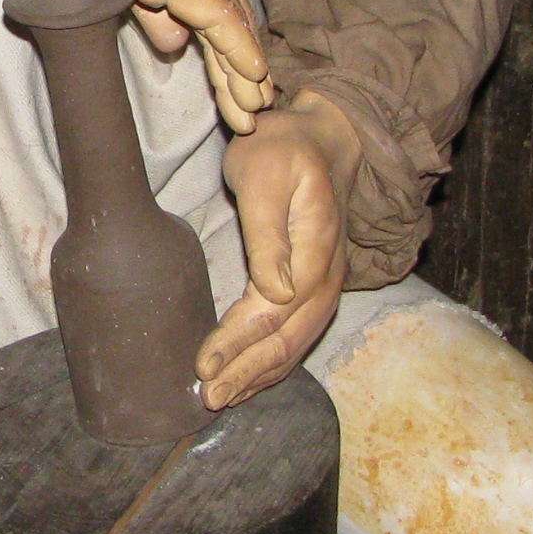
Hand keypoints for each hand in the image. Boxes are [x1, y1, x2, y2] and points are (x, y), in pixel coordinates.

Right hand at [25, 0, 273, 131]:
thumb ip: (152, 6)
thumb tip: (177, 45)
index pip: (225, 9)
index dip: (235, 53)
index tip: (245, 90)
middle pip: (234, 23)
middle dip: (243, 74)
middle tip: (254, 114)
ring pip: (231, 26)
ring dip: (242, 75)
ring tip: (251, 113)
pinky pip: (216, 15)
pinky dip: (237, 47)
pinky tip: (252, 75)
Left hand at [198, 90, 360, 407]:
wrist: (322, 136)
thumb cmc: (282, 149)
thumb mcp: (263, 175)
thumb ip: (267, 234)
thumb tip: (275, 293)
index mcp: (315, 247)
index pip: (275, 310)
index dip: (239, 343)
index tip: (204, 364)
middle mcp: (328, 273)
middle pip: (290, 337)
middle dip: (247, 372)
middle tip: (209, 397)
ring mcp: (327, 281)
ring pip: (297, 342)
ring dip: (260, 374)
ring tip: (223, 396)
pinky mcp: (317, 284)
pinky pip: (298, 332)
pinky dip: (274, 360)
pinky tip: (249, 377)